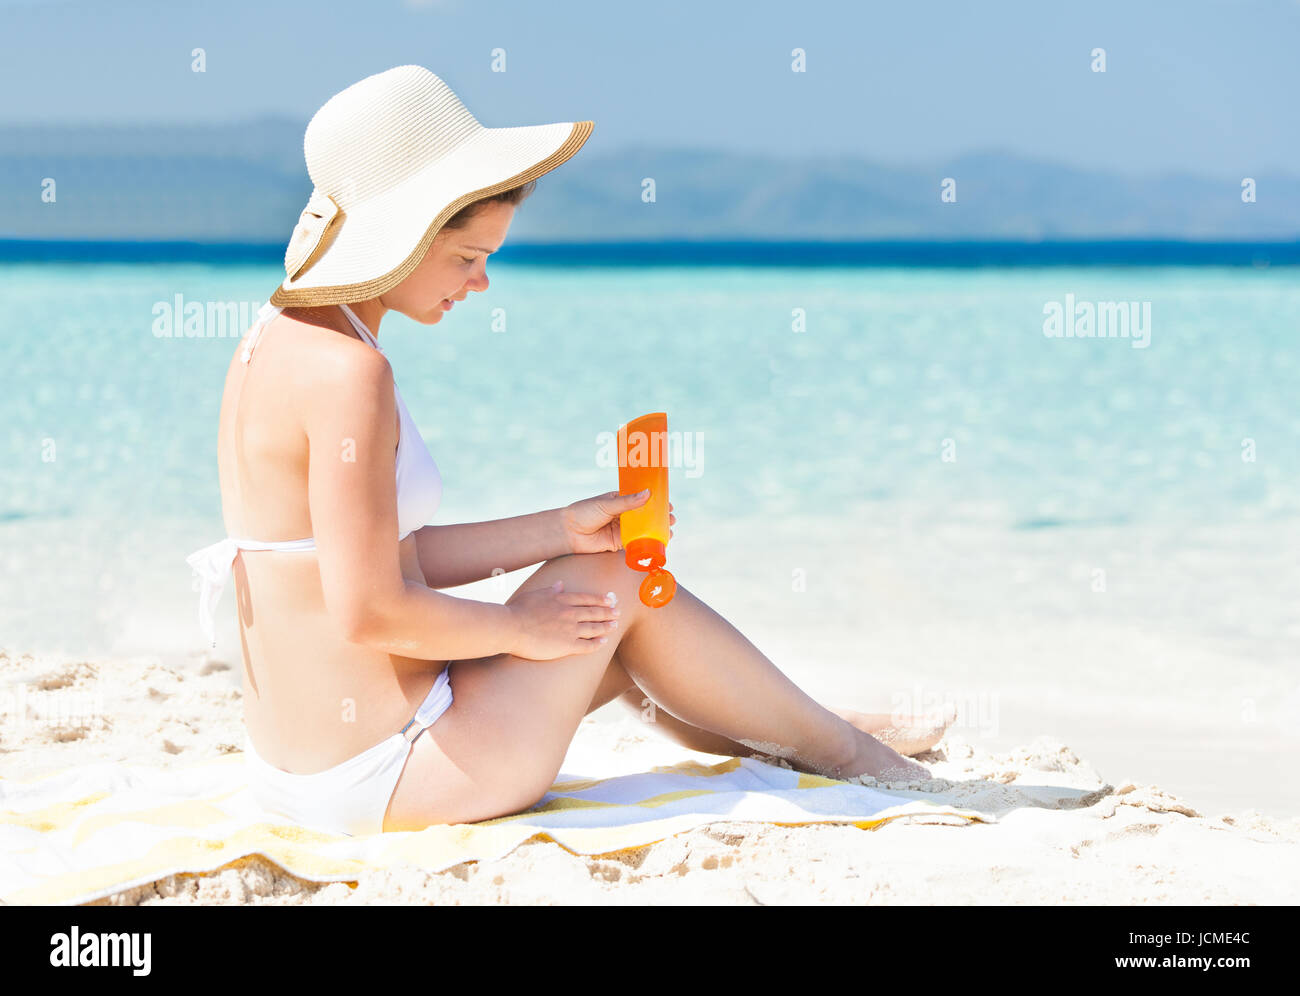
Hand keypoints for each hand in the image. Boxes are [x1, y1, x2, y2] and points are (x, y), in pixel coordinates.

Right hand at [505, 579, 620, 660]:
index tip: (610, 599)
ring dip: (606, 627)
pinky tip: (604, 642)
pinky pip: (587, 645)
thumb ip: (550, 590)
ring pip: (594, 628)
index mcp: (562, 599)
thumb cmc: (519, 610)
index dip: (600, 600)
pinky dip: (598, 643)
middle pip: (594, 612)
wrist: (511, 628)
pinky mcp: (567, 645)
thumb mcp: (535, 594)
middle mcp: (570, 613)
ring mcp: (570, 629)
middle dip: (608, 612)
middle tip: (617, 612)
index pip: (587, 599)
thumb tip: (560, 584)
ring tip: (614, 625)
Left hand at [561, 491, 674, 554]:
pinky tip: (658, 544)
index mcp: (620, 500)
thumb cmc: (584, 513)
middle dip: (660, 518)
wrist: (569, 532)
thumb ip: (627, 501)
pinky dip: (647, 544)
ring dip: (657, 531)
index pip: (642, 499)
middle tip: (672, 519)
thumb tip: (648, 493)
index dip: (656, 502)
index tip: (668, 504)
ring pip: (643, 530)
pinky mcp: (618, 543)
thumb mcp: (607, 504)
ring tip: (669, 531)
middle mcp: (623, 515)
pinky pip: (636, 544)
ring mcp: (621, 529)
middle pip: (645, 516)